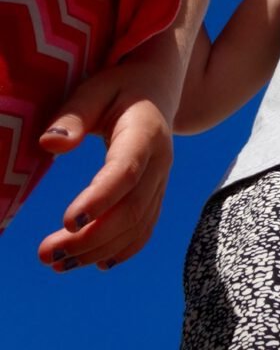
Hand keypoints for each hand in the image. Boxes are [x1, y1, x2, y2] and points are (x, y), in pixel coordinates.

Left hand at [37, 59, 175, 271]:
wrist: (156, 88)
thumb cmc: (119, 87)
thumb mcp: (94, 89)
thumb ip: (73, 114)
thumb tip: (50, 144)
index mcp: (146, 132)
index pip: (125, 172)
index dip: (100, 199)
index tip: (67, 222)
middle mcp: (161, 162)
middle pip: (131, 209)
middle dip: (91, 238)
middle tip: (47, 254)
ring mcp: (162, 180)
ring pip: (138, 225)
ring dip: (100, 249)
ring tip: (59, 262)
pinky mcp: (157, 193)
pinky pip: (145, 227)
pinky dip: (122, 250)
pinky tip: (94, 262)